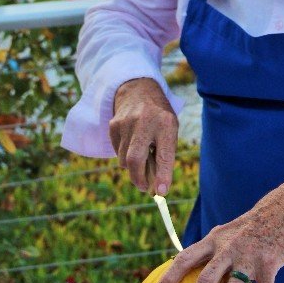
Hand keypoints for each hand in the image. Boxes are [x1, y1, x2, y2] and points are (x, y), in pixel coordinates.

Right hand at [109, 77, 177, 194]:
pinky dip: (124, 154)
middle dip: (139, 179)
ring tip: (141, 155)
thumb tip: (157, 187)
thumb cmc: (159, 118)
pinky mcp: (113, 125)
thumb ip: (164, 155)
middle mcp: (144, 122)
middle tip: (144, 187)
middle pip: (135, 159)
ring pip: (124, 159)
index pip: (164, 153)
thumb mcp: (170, 130)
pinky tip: (132, 142)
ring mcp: (126, 123)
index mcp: (165, 123)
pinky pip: (116, 151)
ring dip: (132, 166)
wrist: (139, 90)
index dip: (163, 174)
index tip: (162, 192)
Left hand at [154, 170, 283, 282]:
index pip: (186, 257)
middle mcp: (228, 247)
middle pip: (207, 278)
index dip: (171, 276)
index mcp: (214, 239)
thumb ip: (213, 249)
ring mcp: (249, 255)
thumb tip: (193, 271)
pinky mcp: (270, 262)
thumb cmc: (253, 226)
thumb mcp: (228, 232)